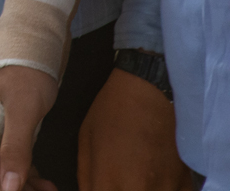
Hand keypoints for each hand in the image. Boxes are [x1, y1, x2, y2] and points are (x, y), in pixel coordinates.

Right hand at [0, 65, 58, 190]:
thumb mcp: (24, 109)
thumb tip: (9, 187)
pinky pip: (20, 166)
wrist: (33, 45)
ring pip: (9, 178)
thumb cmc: (27, 71)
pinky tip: (49, 185)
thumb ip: (15, 147)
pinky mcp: (16, 133)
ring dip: (28, 190)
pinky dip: (32, 180)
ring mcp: (2, 137)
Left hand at [79, 67, 187, 190]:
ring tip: (134, 174)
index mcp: (108, 181)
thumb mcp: (86, 140)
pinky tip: (155, 178)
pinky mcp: (185, 183)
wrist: (151, 92)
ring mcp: (165, 188)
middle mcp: (138, 190)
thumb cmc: (113, 111)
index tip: (100, 184)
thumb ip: (87, 175)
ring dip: (141, 190)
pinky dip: (163, 189)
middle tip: (115, 180)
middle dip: (116, 190)